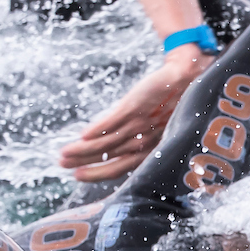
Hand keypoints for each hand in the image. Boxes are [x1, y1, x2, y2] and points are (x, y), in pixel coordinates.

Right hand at [59, 47, 211, 181]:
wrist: (187, 75)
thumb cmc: (174, 102)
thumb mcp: (157, 125)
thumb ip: (135, 136)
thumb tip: (111, 144)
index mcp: (151, 149)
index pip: (120, 167)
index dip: (98, 174)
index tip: (77, 176)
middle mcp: (145, 139)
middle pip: (110, 155)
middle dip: (84, 162)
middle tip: (62, 165)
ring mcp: (140, 122)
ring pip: (108, 141)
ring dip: (84, 149)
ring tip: (63, 153)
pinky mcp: (136, 105)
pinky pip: (115, 119)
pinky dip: (98, 128)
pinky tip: (82, 135)